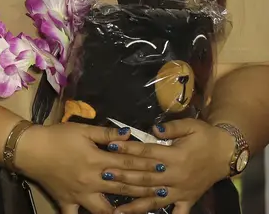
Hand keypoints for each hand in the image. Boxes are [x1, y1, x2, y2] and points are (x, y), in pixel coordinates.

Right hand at [15, 122, 159, 213]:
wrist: (29, 148)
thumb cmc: (56, 136)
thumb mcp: (82, 130)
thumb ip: (105, 133)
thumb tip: (127, 134)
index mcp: (97, 161)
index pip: (128, 163)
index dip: (147, 164)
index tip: (164, 167)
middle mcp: (92, 181)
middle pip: (123, 187)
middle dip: (145, 189)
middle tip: (163, 191)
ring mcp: (80, 195)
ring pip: (104, 209)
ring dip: (122, 211)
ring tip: (137, 212)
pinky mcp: (67, 201)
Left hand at [102, 119, 233, 213]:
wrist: (227, 153)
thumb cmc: (205, 137)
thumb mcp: (190, 126)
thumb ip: (172, 128)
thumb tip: (154, 128)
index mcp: (175, 156)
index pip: (147, 152)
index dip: (128, 149)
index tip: (111, 146)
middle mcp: (176, 176)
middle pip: (146, 177)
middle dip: (124, 176)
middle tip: (104, 174)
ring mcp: (181, 190)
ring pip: (155, 198)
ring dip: (136, 204)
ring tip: (117, 210)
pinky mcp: (188, 199)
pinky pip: (178, 212)